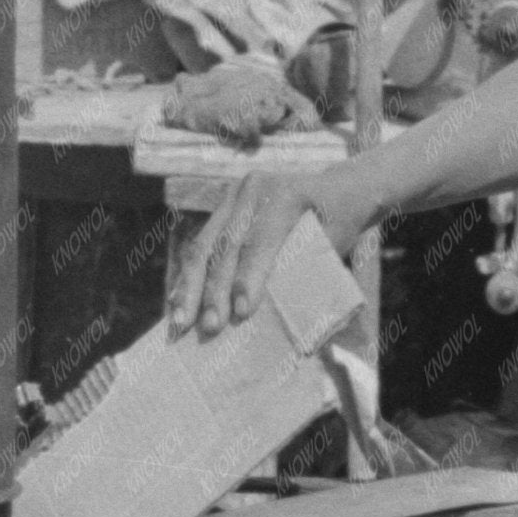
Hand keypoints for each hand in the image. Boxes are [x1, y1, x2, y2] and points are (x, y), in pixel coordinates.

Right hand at [168, 165, 358, 335]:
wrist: (337, 189)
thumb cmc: (341, 223)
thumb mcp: (336, 241)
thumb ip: (311, 268)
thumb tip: (287, 321)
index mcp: (286, 194)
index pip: (260, 240)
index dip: (248, 277)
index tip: (240, 312)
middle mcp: (254, 190)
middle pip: (227, 244)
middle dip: (214, 289)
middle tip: (210, 327)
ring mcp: (234, 196)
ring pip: (205, 244)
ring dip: (190, 287)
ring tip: (181, 322)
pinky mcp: (222, 209)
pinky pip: (200, 244)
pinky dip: (188, 277)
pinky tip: (176, 302)